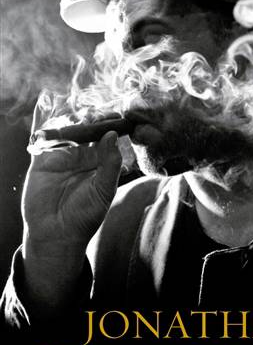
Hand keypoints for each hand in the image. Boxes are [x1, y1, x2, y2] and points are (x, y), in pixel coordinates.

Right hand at [20, 104, 121, 312]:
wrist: (57, 233)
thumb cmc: (85, 215)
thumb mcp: (103, 189)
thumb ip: (109, 163)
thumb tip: (113, 135)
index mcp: (100, 160)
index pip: (106, 135)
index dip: (111, 123)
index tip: (119, 113)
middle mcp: (82, 154)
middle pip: (87, 128)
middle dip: (92, 116)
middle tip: (97, 110)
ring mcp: (62, 155)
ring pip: (66, 129)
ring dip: (71, 119)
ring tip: (78, 116)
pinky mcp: (42, 159)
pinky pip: (43, 139)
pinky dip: (46, 127)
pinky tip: (51, 119)